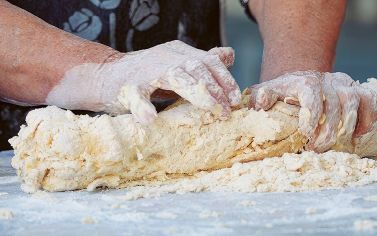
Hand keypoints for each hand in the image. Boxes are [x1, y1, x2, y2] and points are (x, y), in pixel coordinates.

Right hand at [46, 40, 240, 122]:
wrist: (106, 76)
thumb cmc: (146, 75)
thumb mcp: (176, 65)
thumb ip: (201, 62)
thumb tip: (229, 54)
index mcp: (177, 52)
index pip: (207, 61)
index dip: (224, 79)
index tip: (235, 99)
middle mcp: (163, 57)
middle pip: (195, 67)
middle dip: (215, 88)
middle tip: (227, 110)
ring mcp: (144, 71)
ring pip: (174, 76)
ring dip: (196, 93)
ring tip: (211, 109)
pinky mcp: (126, 87)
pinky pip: (136, 96)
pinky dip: (143, 108)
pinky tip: (150, 119)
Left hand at [246, 71, 376, 151]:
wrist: (300, 78)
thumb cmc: (282, 91)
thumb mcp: (266, 91)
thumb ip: (260, 96)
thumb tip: (260, 103)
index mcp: (304, 81)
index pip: (312, 97)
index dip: (311, 116)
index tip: (306, 134)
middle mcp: (327, 80)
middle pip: (335, 104)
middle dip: (328, 131)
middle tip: (317, 150)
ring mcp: (343, 83)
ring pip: (354, 101)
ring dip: (347, 126)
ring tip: (336, 146)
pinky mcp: (356, 89)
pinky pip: (370, 100)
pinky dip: (368, 118)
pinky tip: (358, 136)